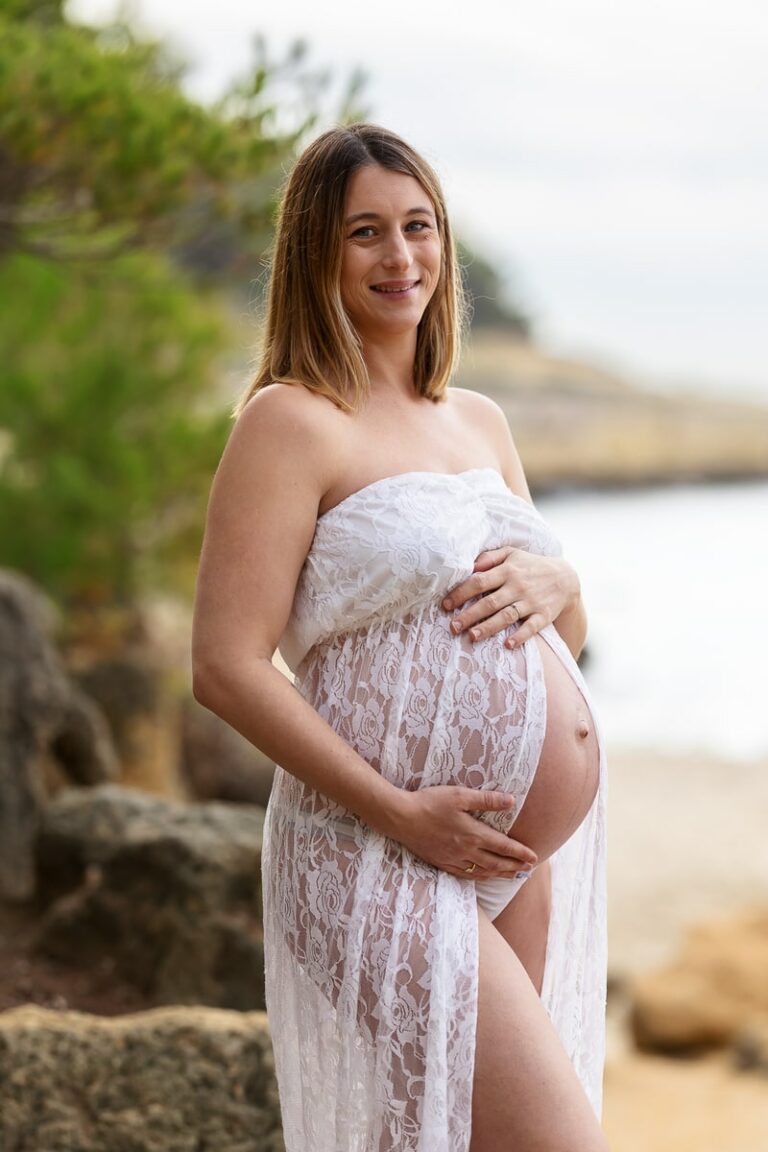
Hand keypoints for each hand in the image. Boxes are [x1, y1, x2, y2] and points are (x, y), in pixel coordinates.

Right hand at [391, 785, 537, 878]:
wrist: (401, 818)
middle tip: (529, 870)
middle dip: (515, 867)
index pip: (503, 846)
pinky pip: (466, 875)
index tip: (534, 857)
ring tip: (513, 876)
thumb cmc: (430, 802)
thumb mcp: (460, 795)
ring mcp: (453, 859)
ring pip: (482, 872)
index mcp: (472, 833)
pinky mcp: (441, 862)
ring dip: (500, 875)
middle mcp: (466, 850)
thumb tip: (511, 800)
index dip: (520, 853)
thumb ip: (486, 800)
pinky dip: (480, 878)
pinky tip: (484, 877)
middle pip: (496, 863)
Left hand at [441, 547, 579, 649]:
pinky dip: (520, 636)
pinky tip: (508, 645)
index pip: (479, 582)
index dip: (461, 593)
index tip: (445, 605)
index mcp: (507, 570)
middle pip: (489, 602)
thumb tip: (469, 565)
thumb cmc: (531, 566)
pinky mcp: (544, 615)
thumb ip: (490, 557)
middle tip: (453, 627)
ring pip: (507, 616)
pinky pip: (531, 627)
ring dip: (489, 627)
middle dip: (469, 615)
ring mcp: (531, 601)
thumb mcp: (512, 554)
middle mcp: (517, 586)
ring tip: (472, 637)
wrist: (566, 578)